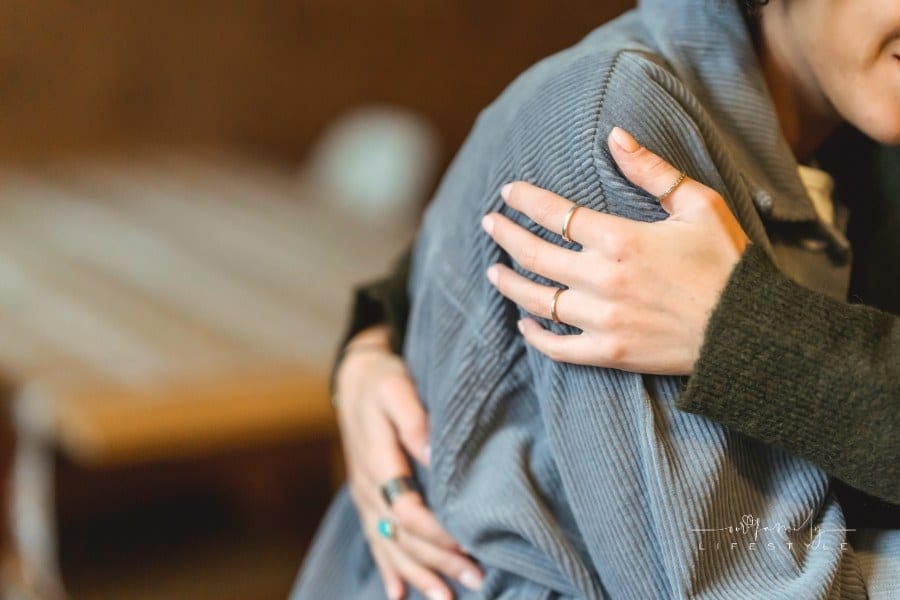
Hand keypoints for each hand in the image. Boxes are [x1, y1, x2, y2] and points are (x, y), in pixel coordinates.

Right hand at [334, 325, 483, 599]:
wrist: (355, 379)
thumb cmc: (383, 380)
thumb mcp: (397, 387)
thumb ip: (413, 420)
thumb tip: (432, 453)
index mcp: (378, 461)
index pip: (406, 510)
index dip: (436, 533)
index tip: (467, 545)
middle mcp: (369, 487)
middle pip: (402, 536)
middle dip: (438, 562)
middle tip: (477, 579)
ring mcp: (365, 497)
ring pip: (389, 545)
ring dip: (418, 574)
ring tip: (446, 598)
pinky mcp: (368, 499)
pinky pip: (375, 540)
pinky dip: (389, 568)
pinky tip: (400, 593)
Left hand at [480, 127, 749, 374]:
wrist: (747, 332)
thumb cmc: (727, 263)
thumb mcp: (699, 205)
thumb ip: (652, 171)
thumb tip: (614, 134)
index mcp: (621, 239)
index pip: (556, 214)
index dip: (526, 201)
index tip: (508, 192)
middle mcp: (603, 279)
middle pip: (536, 254)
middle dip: (505, 236)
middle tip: (489, 224)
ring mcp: (603, 319)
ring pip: (538, 300)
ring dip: (510, 283)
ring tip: (494, 271)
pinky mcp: (609, 353)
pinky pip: (558, 347)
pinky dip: (535, 336)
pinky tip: (524, 324)